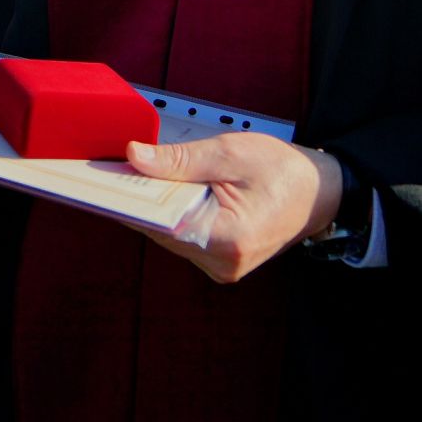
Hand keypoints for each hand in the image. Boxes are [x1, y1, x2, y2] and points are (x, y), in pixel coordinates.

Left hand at [125, 135, 342, 282]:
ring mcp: (220, 267)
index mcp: (229, 239)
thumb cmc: (284, 171)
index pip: (161, 222)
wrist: (321, 192)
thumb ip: (179, 160)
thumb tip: (135, 157)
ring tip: (130, 176)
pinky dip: (169, 214)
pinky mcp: (218, 260)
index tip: (101, 180)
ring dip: (152, 206)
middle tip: (108, 169)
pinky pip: (181, 236)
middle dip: (137, 199)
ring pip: (167, 234)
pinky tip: (157, 191)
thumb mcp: (230, 154)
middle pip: (160, 230)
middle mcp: (222, 263)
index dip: (129, 199)